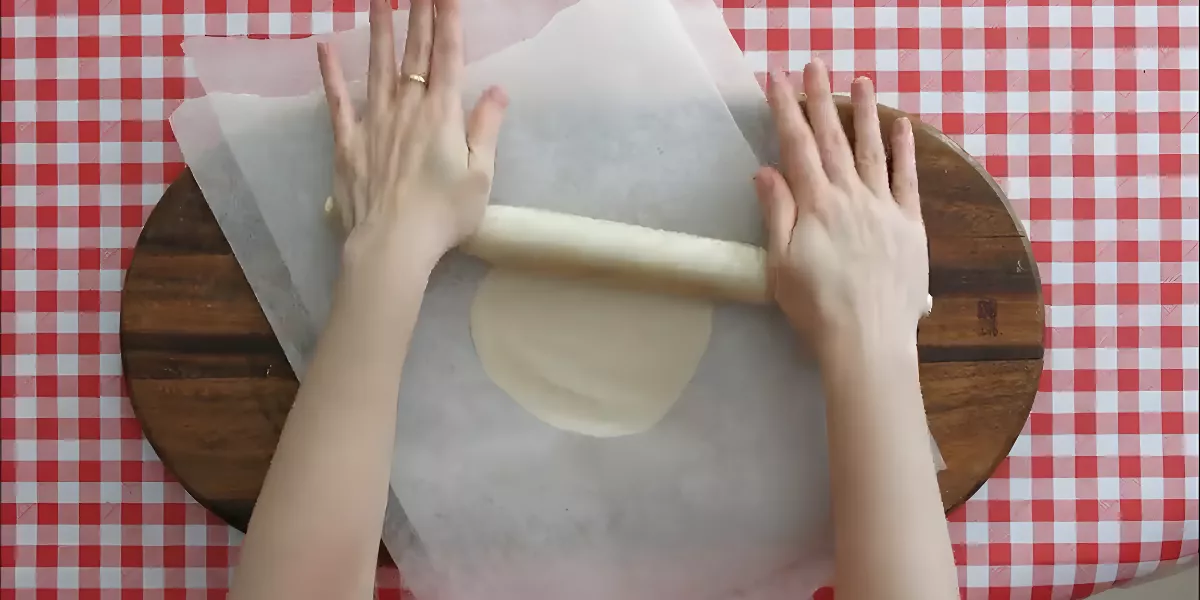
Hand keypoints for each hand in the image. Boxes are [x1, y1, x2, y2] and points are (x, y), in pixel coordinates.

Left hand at [318, 0, 506, 270]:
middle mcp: (408, 107)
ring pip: (378, 64)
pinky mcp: (348, 142)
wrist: (391, 245)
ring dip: (378, 28)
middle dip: (418, 12)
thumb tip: (498, 90)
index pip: (448, 55)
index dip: (448, 19)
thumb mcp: (480, 176)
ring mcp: (374, 121)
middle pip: (415, 51)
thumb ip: (486, 128)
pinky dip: (330, 73)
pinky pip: (338, 100)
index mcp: (442, 114)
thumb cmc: (443, 216)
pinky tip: (323, 46)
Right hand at [755, 60, 927, 349]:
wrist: (868, 340)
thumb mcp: (780, 263)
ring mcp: (884, 208)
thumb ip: (777, 213)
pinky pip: (908, 180)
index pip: (796, 146)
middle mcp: (851, 197)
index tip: (775, 79)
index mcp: (816, 205)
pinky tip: (902, 126)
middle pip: (832, 139)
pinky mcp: (910, 226)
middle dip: (819, 99)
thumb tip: (765, 170)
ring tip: (860, 81)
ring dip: (864, 114)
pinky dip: (905, 150)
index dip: (784, 110)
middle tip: (813, 65)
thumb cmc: (816, 308)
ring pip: (872, 150)